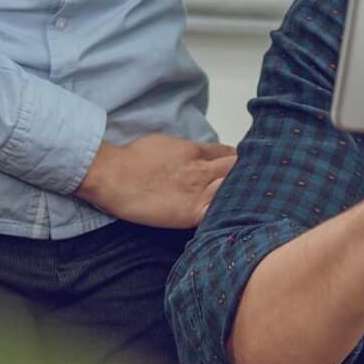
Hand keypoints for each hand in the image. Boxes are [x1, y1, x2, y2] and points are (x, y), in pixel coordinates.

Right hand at [77, 133, 236, 227]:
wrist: (113, 176)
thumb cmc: (132, 158)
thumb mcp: (164, 142)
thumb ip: (185, 149)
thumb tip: (194, 154)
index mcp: (195, 151)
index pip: (229, 153)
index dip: (237, 161)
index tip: (240, 169)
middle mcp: (202, 170)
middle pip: (238, 170)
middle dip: (247, 175)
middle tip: (250, 185)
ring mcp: (199, 192)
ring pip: (234, 190)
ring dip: (241, 196)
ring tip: (247, 204)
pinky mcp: (191, 213)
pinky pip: (219, 213)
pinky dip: (227, 215)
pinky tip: (232, 221)